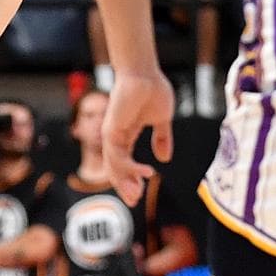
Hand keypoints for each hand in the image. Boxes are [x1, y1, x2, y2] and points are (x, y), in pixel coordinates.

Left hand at [102, 70, 173, 206]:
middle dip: (124, 186)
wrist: (145, 73)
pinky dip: (129, 167)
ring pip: (114, 166)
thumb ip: (162, 138)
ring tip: (140, 191)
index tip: (140, 193)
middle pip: (115, 169)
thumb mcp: (161, 120)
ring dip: (126, 181)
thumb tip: (164, 158)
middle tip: (134, 201)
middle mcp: (116, 137)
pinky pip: (117, 155)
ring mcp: (112, 134)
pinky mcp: (111, 130)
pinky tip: (146, 172)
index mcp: (126, 135)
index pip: (124, 163)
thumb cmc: (152, 90)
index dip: (131, 179)